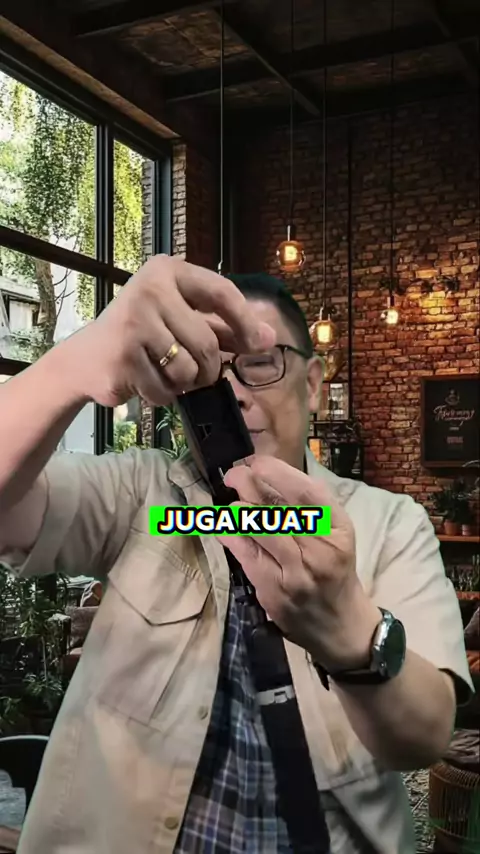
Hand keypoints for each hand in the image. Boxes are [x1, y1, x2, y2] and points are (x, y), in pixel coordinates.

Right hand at [61, 255, 275, 407]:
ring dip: (186, 384)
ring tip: (166, 374)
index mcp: (167, 271)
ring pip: (189, 369)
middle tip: (199, 374)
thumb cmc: (142, 336)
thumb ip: (223, 327)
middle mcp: (149, 289)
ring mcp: (134, 321)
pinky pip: (165, 389)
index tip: (261, 344)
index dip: (246, 322)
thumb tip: (268, 338)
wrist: (86, 359)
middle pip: (207, 342)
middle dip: (209, 368)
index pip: (222, 292)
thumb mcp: (180, 320)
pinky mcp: (123, 355)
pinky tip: (145, 382)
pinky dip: (164, 395)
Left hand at [218, 455, 381, 671]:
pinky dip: (231, 535)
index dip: (278, 472)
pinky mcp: (274, 591)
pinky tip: (223, 525)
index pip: (308, 492)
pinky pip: (246, 555)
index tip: (257, 462)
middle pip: (278, 509)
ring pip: (259, 530)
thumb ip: (309, 507)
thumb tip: (268, 475)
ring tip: (231, 497)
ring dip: (238, 508)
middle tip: (234, 474)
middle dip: (249, 485)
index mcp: (338, 530)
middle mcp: (319, 550)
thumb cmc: (335, 570)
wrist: (341, 626)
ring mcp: (295, 573)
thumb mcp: (336, 534)